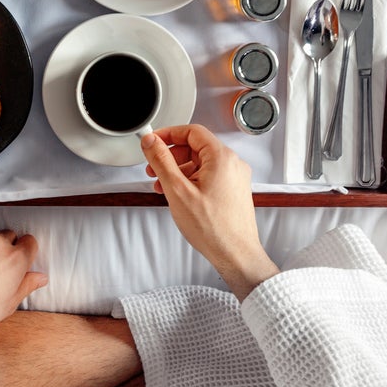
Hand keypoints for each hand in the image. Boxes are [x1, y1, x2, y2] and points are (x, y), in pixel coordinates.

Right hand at [142, 125, 278, 299]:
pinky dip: (191, 180)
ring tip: (162, 186)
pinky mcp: (233, 190)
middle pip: (195, 147)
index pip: (192, 131)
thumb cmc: (214, 229)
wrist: (235, 255)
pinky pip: (209, 176)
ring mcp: (234, 177)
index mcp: (222, 157)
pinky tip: (178, 194)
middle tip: (153, 166)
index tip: (153, 141)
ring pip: (201, 163)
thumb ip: (161, 161)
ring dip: (179, 170)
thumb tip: (151, 142)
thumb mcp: (178, 191)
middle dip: (171, 155)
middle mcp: (232, 164)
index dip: (168, 134)